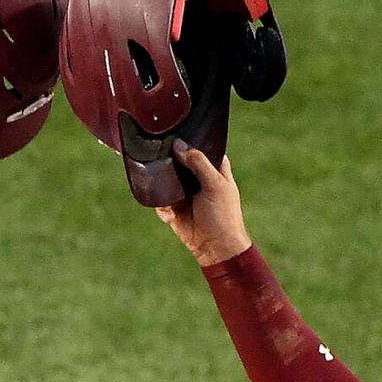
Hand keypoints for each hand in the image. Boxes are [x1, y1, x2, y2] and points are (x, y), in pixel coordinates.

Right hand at [154, 142, 251, 266]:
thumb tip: (178, 145)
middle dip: (169, 160)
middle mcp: (198, 177)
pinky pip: (161, 200)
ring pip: (166, 179)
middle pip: (179, 160)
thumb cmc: (222, 214)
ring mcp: (184, 192)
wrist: (215, 247)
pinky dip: (162, 207)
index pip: (201, 146)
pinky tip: (170, 216)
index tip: (175, 134)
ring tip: (167, 196)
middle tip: (159, 158)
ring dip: (162, 185)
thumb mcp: (214, 184)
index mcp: (214, 167)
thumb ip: (199, 163)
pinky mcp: (174, 207)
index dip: (190, 140)